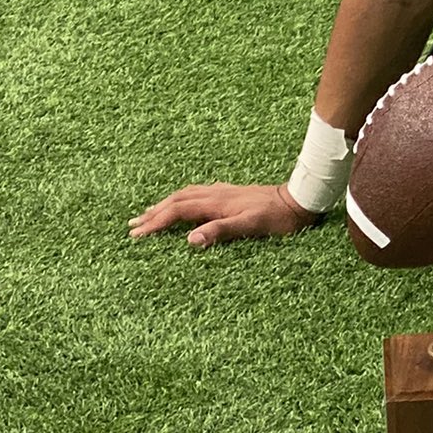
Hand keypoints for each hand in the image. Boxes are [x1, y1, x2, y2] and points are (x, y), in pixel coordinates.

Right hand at [129, 182, 322, 247]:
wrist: (299, 200)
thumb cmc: (277, 218)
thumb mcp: (250, 227)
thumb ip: (220, 231)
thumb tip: (189, 240)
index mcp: (216, 203)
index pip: (177, 211)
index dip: (156, 223)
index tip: (136, 235)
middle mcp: (215, 194)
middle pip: (176, 201)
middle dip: (153, 213)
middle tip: (132, 226)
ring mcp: (222, 192)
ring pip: (185, 195)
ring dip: (165, 205)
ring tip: (149, 214)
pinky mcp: (231, 193)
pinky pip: (197, 194)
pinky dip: (182, 200)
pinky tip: (184, 204)